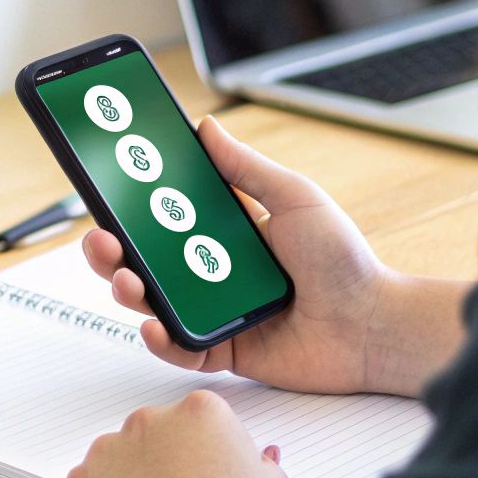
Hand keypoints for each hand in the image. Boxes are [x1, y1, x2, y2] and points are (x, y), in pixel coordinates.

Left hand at [63, 389, 290, 477]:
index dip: (210, 450)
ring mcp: (108, 448)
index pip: (203, 419)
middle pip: (159, 433)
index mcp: (199, 411)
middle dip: (168, 458)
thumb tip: (265, 459)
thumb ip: (268, 467)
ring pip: (121, 457)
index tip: (214, 475)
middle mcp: (149, 419)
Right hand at [85, 114, 465, 396]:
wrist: (374, 324)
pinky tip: (154, 325)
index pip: (163, 212)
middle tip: (103, 238)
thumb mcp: (294, 198)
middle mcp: (210, 270)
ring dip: (128, 289)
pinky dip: (161, 338)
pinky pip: (179, 347)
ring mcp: (212, 311)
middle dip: (113, 248)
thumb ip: (246, 167)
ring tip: (126, 278)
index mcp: (224, 230)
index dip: (130, 202)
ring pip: (152, 302)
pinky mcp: (222, 350)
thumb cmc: (345, 261)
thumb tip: (206, 127)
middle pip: (144, 258)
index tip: (105, 185)